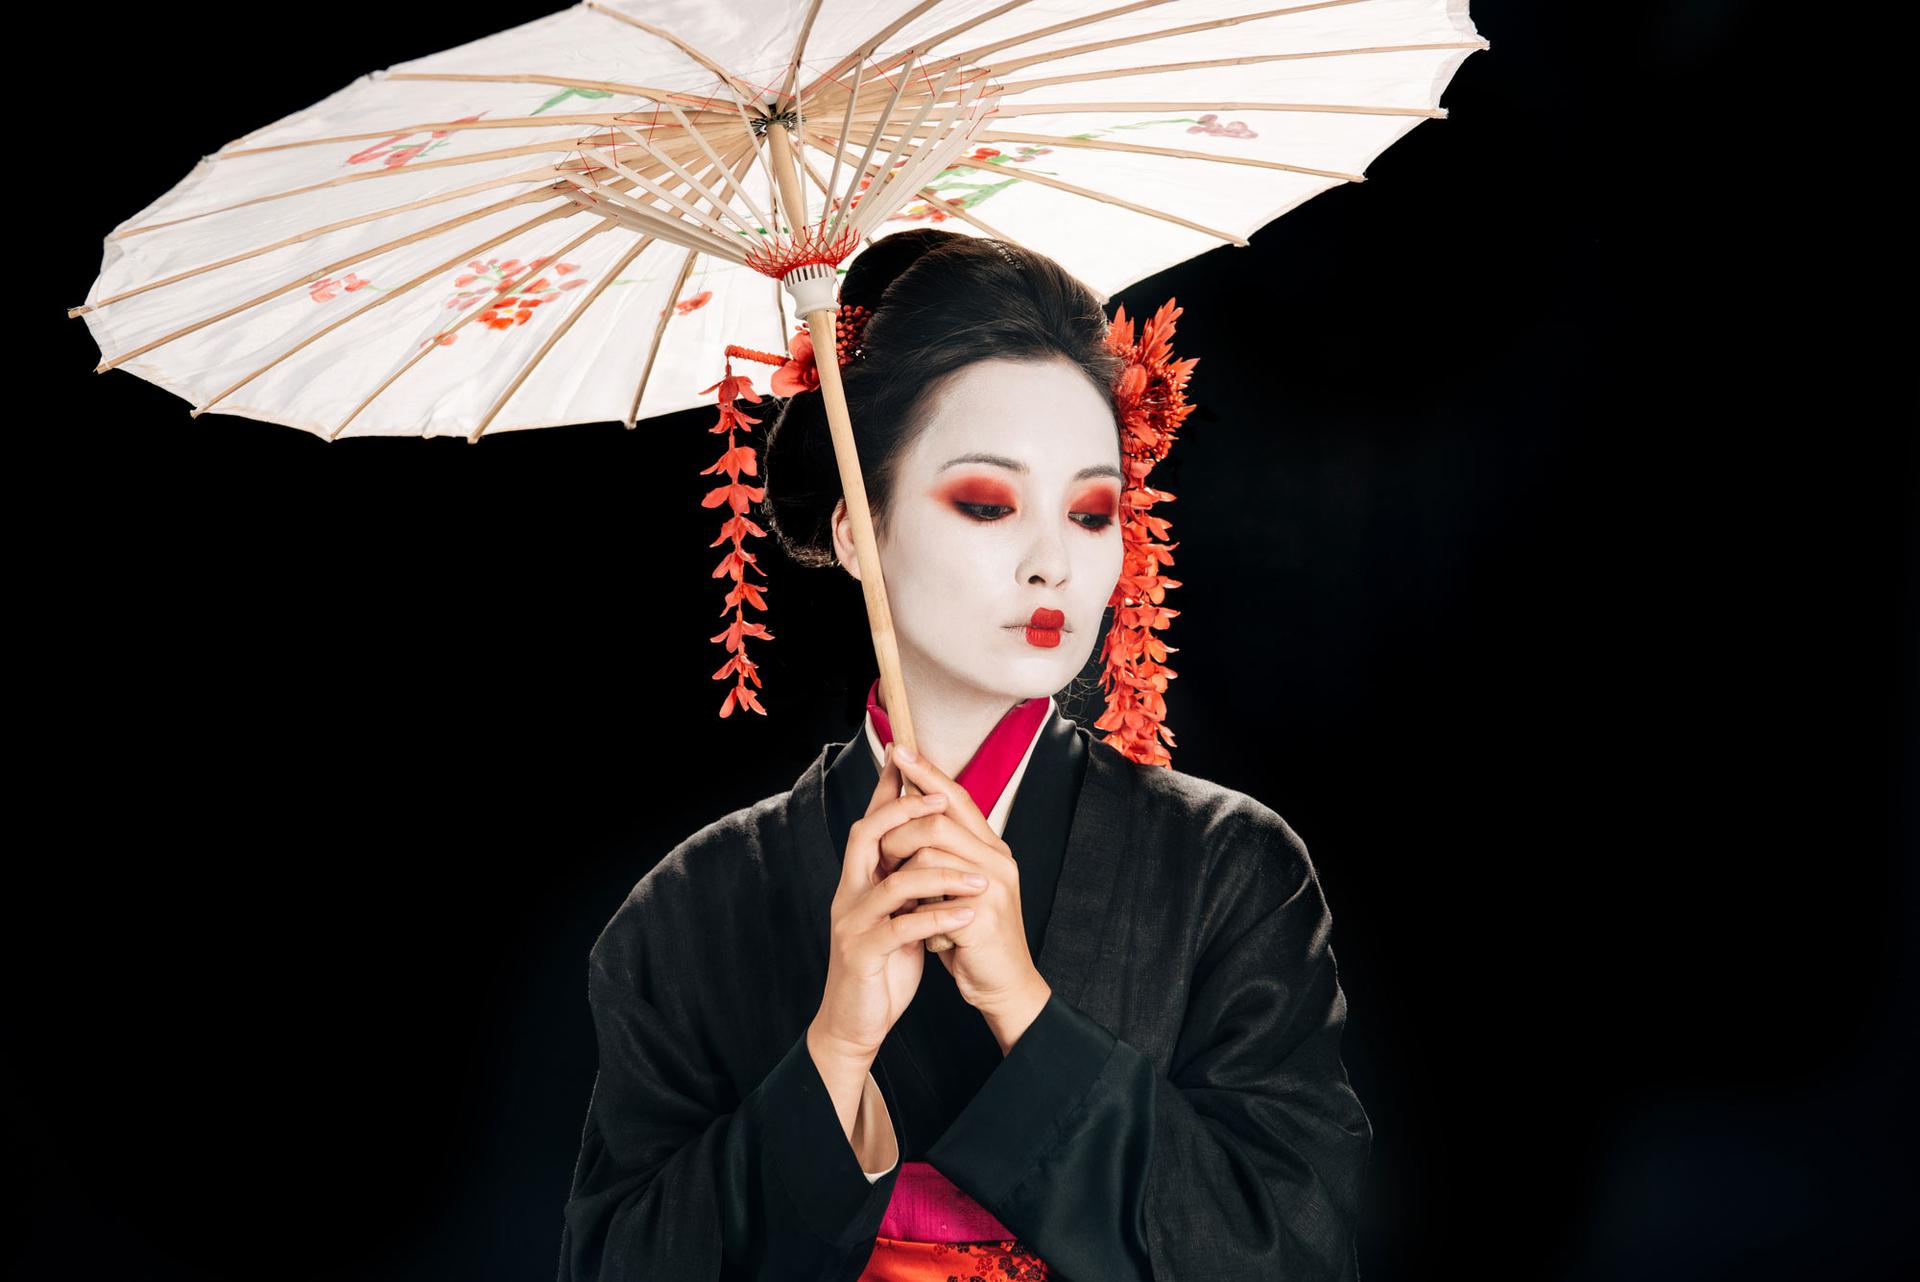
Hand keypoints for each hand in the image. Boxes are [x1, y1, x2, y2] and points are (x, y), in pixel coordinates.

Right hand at [813, 744, 992, 1060]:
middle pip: (867, 836)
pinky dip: (937, 920)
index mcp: (860, 880)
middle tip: (941, 801)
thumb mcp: (898, 916)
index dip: (887, 790)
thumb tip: (933, 843)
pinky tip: (966, 917)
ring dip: (940, 875)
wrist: (855, 1021)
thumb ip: (907, 881)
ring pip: (894, 884)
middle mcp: (850, 893)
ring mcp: (852, 922)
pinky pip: (902, 929)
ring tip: (981, 879)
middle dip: (905, 814)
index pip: (871, 824)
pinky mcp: (862, 953)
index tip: (906, 756)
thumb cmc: (883, 965)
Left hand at [878, 745, 1042, 1019]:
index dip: (927, 772)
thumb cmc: (974, 938)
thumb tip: (907, 819)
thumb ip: (943, 857)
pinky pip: (932, 893)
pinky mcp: (982, 915)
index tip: (899, 750)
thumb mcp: (959, 890)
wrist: (1003, 986)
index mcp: (991, 849)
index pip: (956, 798)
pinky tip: (918, 925)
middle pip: (937, 818)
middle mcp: (997, 860)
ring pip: (928, 851)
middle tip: (881, 853)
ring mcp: (993, 885)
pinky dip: (916, 908)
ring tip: (899, 895)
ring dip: (901, 871)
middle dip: (898, 830)